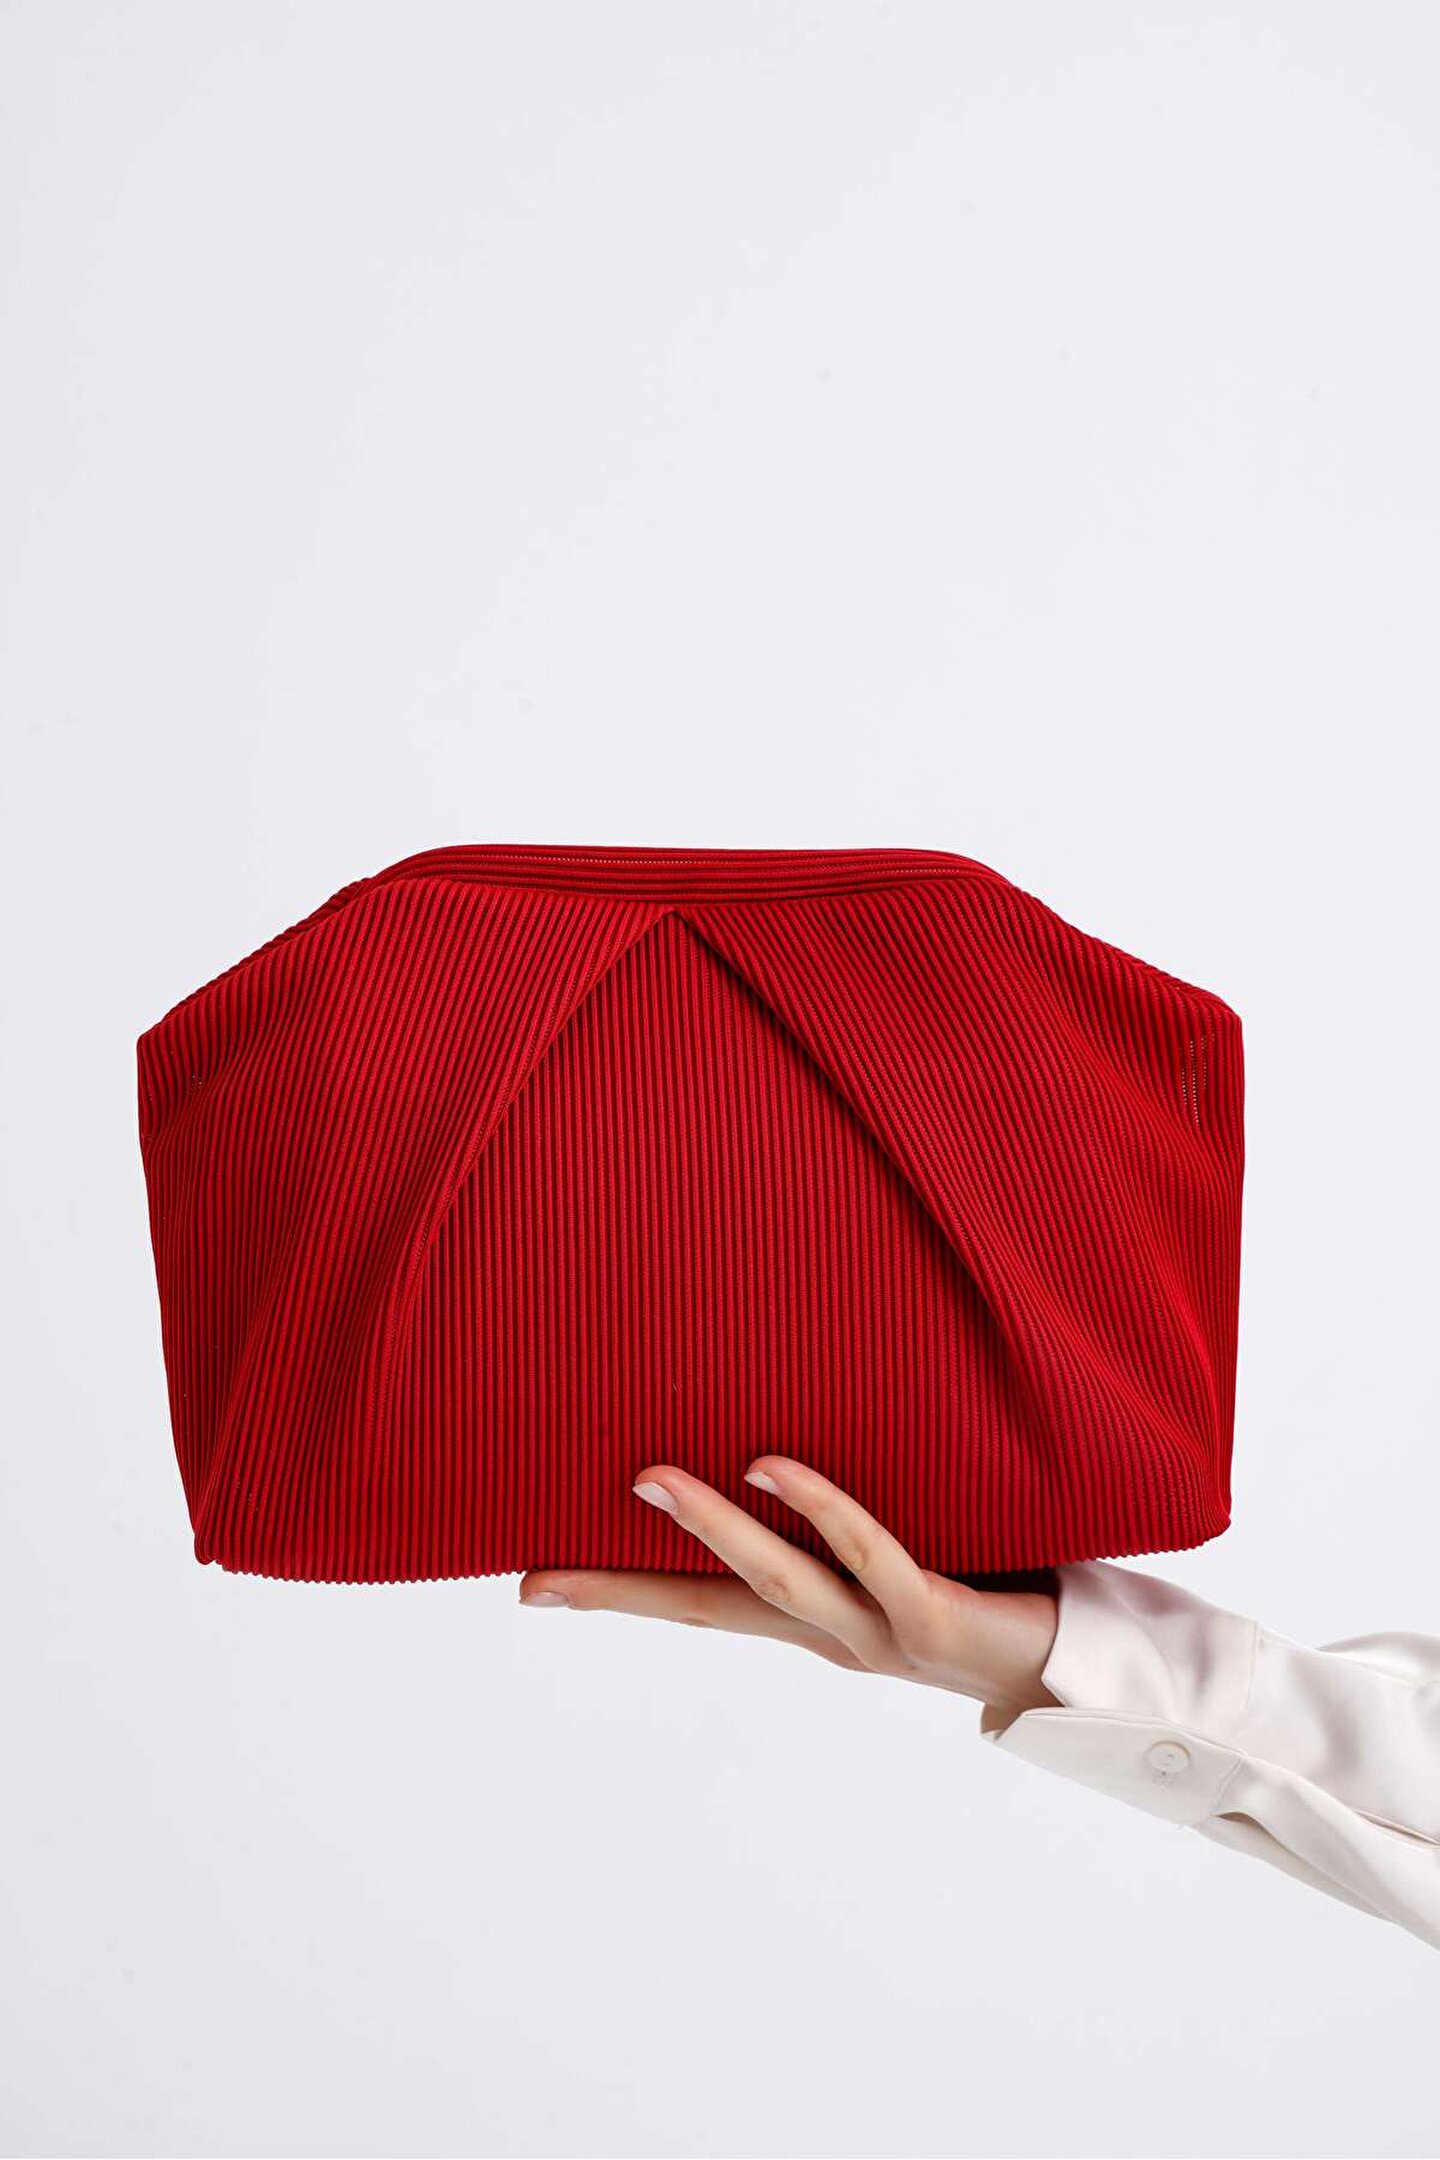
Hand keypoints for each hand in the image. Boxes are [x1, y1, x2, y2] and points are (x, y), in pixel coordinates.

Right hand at [518, 1454, 1061, 1720]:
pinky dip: (820, 1510)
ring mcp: (880, 1631)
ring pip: (779, 1581)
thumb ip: (839, 1508)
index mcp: (815, 1621)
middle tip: (538, 1573)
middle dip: (623, 1589)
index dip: (615, 1592)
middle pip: (710, 1607)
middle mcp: (834, 1635)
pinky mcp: (935, 1616)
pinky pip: (872, 1554)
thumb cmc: (991, 1585)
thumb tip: (773, 1426)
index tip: (531, 1584)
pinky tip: (772, 1466)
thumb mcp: (899, 1542)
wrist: (1085, 1663)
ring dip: (712, 1530)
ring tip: (650, 1479)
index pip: (696, 1604)